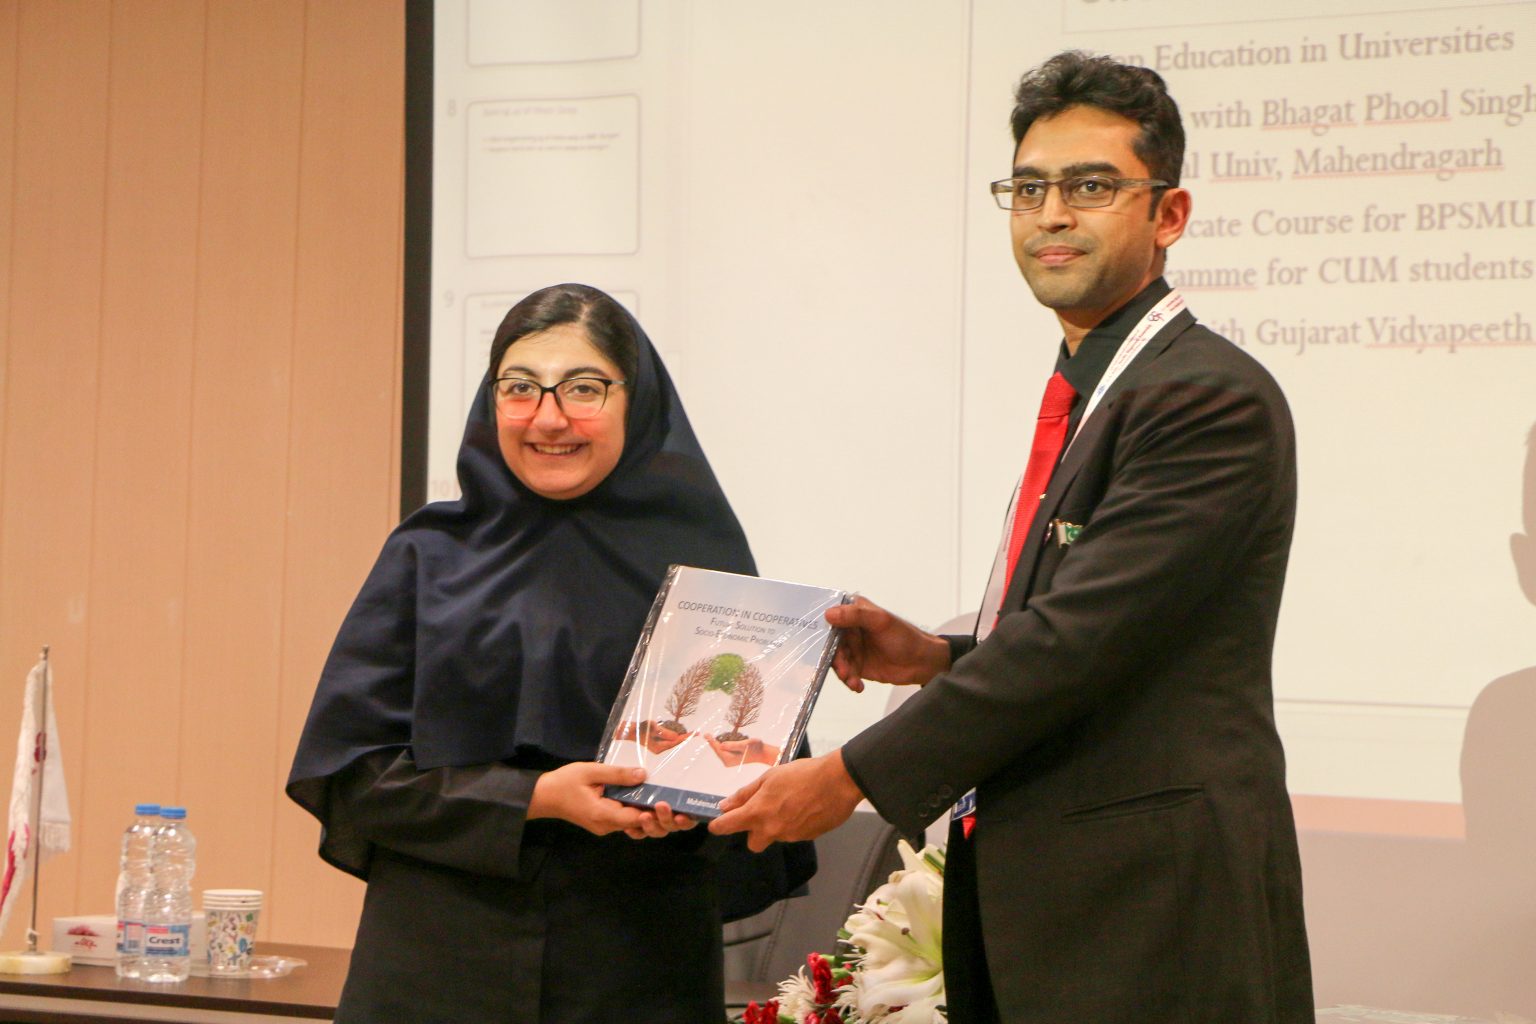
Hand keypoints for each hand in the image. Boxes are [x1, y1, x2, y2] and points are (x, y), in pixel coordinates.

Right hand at [528, 763, 695, 838]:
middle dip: (660, 820)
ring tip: (669, 804)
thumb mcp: (591, 772)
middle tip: (678, 807)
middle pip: (640, 828)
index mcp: (603, 815)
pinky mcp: (605, 822)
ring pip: (636, 827)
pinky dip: (639, 815)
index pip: (636, 821)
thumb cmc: (565, 782)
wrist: (543, 796)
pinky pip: (627, 822)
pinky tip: (650, 802)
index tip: (669, 803)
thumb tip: (643, 775)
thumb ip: (617, 774)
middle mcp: (607, 826)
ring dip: (652, 819)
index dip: (654, 815)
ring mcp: (606, 826)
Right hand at [614, 720, 689, 753]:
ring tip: (691, 733)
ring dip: (681, 737)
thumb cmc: (636, 729)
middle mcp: (660, 749)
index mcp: (659, 748)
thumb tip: (676, 736)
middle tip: (697, 733)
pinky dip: (674, 736)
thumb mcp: (650, 727)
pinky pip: (668, 740)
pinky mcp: (656, 744)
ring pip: (673, 742)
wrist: (625, 732)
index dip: (686, 737)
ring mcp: (658, 747)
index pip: (676, 742)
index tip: (695, 733)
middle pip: (676, 743)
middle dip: (686, 738)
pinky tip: (680, 733)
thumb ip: (662, 732)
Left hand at [705, 734, 779, 766]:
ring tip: (715, 737)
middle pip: (717, 750)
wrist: (762, 753)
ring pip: (720, 749)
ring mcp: (729, 761)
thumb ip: (733, 745)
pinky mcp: (731, 758)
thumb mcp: (745, 744)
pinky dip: (723, 745)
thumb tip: (721, 745)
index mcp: (729, 759)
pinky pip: (724, 750)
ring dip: (718, 742)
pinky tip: (722, 740)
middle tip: (707, 734)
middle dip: (714, 742)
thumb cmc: (755, 748)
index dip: (711, 741)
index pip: (717, 749)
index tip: (706, 735)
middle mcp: (727, 762)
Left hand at [708, 750, 863, 851]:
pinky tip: (804, 808)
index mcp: (758, 813)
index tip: (716, 823)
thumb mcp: (769, 777)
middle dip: (754, 831)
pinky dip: (794, 824)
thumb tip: (725, 806)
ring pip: (774, 837)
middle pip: (753, 843)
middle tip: (762, 812)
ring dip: (776, 825)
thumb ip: (746, 794)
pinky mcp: (806, 837)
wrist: (837, 782)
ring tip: (790, 803)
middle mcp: (771, 829)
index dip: (718, 826)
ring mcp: (790, 836)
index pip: (727, 827)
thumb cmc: (801, 774)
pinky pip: (793, 834)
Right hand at [825, 596, 951, 691]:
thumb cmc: (904, 636)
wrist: (921, 662)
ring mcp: (852, 648)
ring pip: (837, 660)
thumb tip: (829, 614)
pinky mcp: (856, 666)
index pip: (830, 618)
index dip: (822, 630)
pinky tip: (858, 686)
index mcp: (853, 612)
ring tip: (852, 680)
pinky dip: (849, 680)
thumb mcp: (880, 621)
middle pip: (830, 643)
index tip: (816, 642)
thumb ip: (855, 615)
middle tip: (843, 669)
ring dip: (843, 671)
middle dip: (835, 658)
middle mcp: (849, 629)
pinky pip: (845, 674)